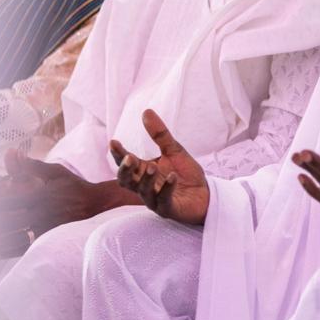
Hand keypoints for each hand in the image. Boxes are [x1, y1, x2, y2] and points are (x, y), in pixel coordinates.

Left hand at [0, 151, 98, 257]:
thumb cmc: (74, 187)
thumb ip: (30, 165)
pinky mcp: (46, 241)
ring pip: (10, 236)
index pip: (7, 200)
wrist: (98, 207)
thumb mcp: (55, 172)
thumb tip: (10, 151)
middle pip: (4, 220)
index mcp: (41, 194)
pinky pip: (19, 248)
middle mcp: (42, 213)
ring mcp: (44, 229)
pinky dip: (0, 250)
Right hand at [110, 109, 208, 225]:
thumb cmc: (185, 174)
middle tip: (129, 158)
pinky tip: (173, 177)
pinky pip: (164, 200)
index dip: (118, 154)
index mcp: (143, 171)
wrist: (205, 194)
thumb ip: (160, 134)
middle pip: (126, 181)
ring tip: (153, 167)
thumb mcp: (174, 150)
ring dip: (147, 179)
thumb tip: (146, 111)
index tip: (113, 142)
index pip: (126, 163)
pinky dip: (167, 188)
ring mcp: (155, 199)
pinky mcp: (168, 209)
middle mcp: (145, 186)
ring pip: (143, 191)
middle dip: (125, 170)